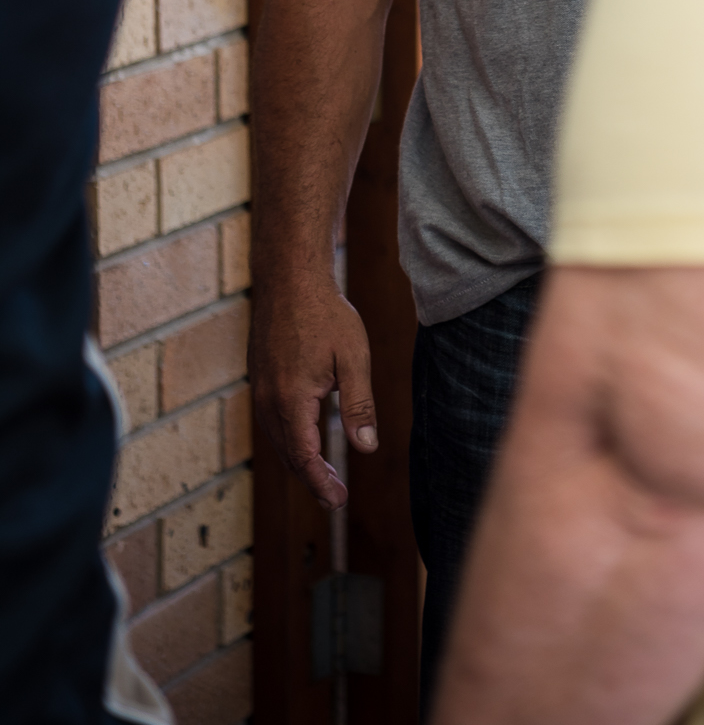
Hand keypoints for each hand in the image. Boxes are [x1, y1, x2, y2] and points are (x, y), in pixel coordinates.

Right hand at [249, 273, 377, 509]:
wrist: (289, 279)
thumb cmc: (326, 314)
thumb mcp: (353, 358)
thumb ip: (359, 405)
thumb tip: (366, 449)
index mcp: (292, 401)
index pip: (304, 459)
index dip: (321, 485)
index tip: (338, 502)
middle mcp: (268, 401)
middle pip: (289, 456)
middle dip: (311, 479)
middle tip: (335, 498)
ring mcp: (259, 390)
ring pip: (278, 440)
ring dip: (299, 461)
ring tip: (323, 475)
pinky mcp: (258, 379)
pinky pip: (271, 422)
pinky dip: (289, 439)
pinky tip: (305, 438)